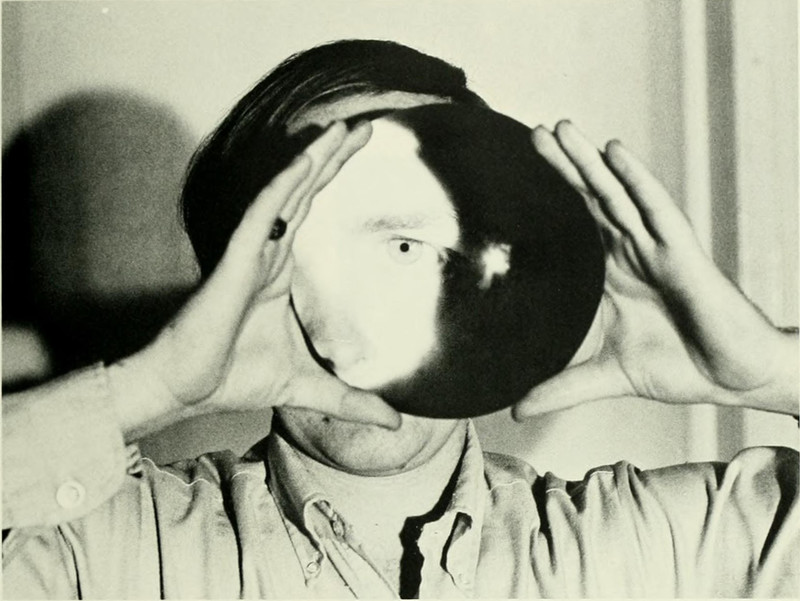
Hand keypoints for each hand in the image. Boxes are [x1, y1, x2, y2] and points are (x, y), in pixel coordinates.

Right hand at [112, 121, 400, 436]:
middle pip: (304, 194)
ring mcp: (250, 254)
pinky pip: (260, 218)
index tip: (364, 156)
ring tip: (342, 129)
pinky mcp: (234, 262)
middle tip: (365, 126)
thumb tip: (395, 423)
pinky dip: (282, 188)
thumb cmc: (235, 378)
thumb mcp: (309, 388)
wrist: (186, 389)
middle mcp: (267, 253)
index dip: (334, 182)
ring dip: (312, 160)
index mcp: (282, 272)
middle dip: (332, 158)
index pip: (313, 214)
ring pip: (285, 195)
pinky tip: (304, 163)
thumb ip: (351, 400)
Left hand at [514, 120, 797, 418]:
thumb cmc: (679, 365)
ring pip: (615, 195)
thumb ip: (561, 386)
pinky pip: (656, 208)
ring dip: (588, 162)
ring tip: (560, 130)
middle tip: (528, 135)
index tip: (506, 183)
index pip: (569, 231)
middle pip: (587, 202)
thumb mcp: (607, 375)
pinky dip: (635, 179)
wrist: (733, 376)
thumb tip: (514, 408)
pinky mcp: (683, 252)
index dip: (543, 205)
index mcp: (607, 275)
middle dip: (560, 168)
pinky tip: (615, 153)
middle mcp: (628, 254)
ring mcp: (655, 248)